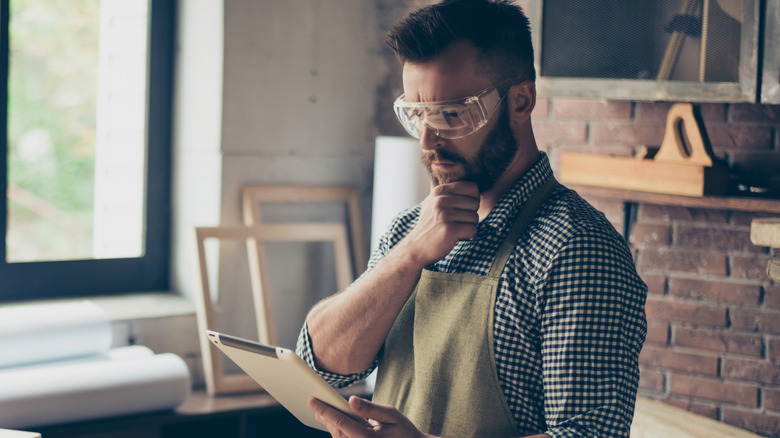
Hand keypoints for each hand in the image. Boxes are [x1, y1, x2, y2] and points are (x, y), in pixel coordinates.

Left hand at [309, 396, 432, 437]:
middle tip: (313, 403)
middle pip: (336, 431)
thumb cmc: (404, 432)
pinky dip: (338, 431)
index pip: (341, 422)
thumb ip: (370, 408)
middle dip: (325, 416)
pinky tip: (334, 422)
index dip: (325, 410)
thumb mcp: (391, 415)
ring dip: (329, 424)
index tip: (312, 400)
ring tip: (320, 412)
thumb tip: (351, 400)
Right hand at [400, 181, 479, 266]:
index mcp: (439, 191)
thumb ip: (449, 193)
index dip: (472, 199)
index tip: (462, 208)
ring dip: (468, 226)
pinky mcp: (449, 229)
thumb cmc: (430, 226)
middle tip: (456, 222)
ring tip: (453, 229)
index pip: (472, 187)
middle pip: (475, 203)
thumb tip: (475, 189)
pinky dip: (467, 235)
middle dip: (470, 214)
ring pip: (475, 217)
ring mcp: (444, 215)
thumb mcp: (433, 203)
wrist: (416, 247)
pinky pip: (473, 229)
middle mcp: (441, 200)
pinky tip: (455, 236)